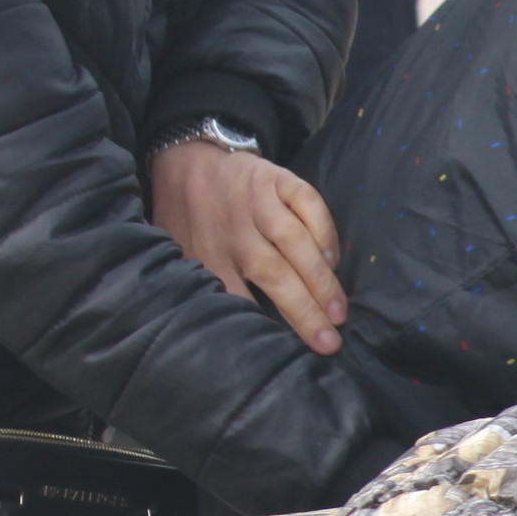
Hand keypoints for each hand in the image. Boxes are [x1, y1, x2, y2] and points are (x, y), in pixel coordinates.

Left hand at [150, 138, 346, 351]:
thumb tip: (224, 330)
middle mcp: (234, 230)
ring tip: (338, 311)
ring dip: (320, 278)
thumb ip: (200, 284)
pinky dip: (324, 230)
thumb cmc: (189, 216)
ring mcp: (258, 202)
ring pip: (294, 242)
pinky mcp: (278, 179)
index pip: (236, 297)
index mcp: (206, 254)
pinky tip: (332, 259)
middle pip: (273, 275)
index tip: (284, 355)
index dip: (261, 327)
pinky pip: (308, 202)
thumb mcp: (178, 253)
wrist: (187, 160)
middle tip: (330, 342)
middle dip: (304, 311)